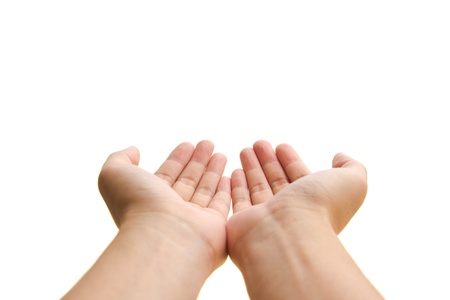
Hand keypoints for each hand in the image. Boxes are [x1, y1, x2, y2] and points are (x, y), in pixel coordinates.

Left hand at [98, 140, 230, 269]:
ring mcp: (194, 220)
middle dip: (197, 161)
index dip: (177, 159)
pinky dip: (225, 191)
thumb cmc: (137, 206)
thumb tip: (134, 150)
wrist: (163, 238)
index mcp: (150, 199)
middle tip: (208, 143)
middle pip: (188, 180)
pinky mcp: (215, 226)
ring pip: (205, 190)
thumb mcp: (114, 174)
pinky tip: (229, 176)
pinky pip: (222, 204)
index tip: (187, 144)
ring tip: (220, 152)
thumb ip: (120, 158)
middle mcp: (172, 210)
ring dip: (213, 170)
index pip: (167, 174)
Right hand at [226, 140, 375, 298]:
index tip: (281, 146)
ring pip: (257, 187)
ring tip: (245, 149)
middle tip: (259, 143)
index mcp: (313, 202)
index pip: (299, 177)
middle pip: (276, 180)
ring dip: (252, 167)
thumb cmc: (321, 208)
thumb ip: (351, 166)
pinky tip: (234, 171)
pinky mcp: (243, 223)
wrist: (289, 235)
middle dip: (268, 160)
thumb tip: (339, 156)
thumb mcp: (352, 182)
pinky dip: (237, 186)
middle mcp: (289, 212)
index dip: (291, 161)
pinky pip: (239, 201)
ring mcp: (265, 218)